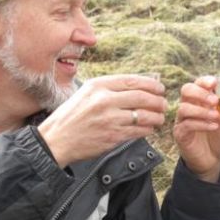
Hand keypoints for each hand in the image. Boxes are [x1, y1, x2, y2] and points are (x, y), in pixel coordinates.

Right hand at [38, 75, 166, 167]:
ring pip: (144, 115)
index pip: (132, 80)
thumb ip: (109, 89)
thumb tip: (138, 85)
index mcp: (98, 86)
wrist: (56, 140)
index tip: (159, 88)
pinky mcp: (113, 136)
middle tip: (163, 103)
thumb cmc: (71, 116)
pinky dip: (148, 129)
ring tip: (159, 117)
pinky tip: (149, 128)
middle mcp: (104, 100)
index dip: (151, 84)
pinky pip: (139, 131)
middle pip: (142, 97)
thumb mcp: (86, 93)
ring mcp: (109, 118)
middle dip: (158, 100)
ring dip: (156, 116)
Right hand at [173, 76, 219, 182]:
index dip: (204, 81)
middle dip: (200, 92)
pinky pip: (186, 125)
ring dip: (201, 110)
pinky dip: (201, 124)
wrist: (213, 159)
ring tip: (216, 116)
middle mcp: (190, 106)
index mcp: (201, 100)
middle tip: (214, 100)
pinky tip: (214, 127)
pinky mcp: (181, 134)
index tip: (215, 83)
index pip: (198, 84)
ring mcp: (183, 120)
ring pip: (184, 108)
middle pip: (186, 90)